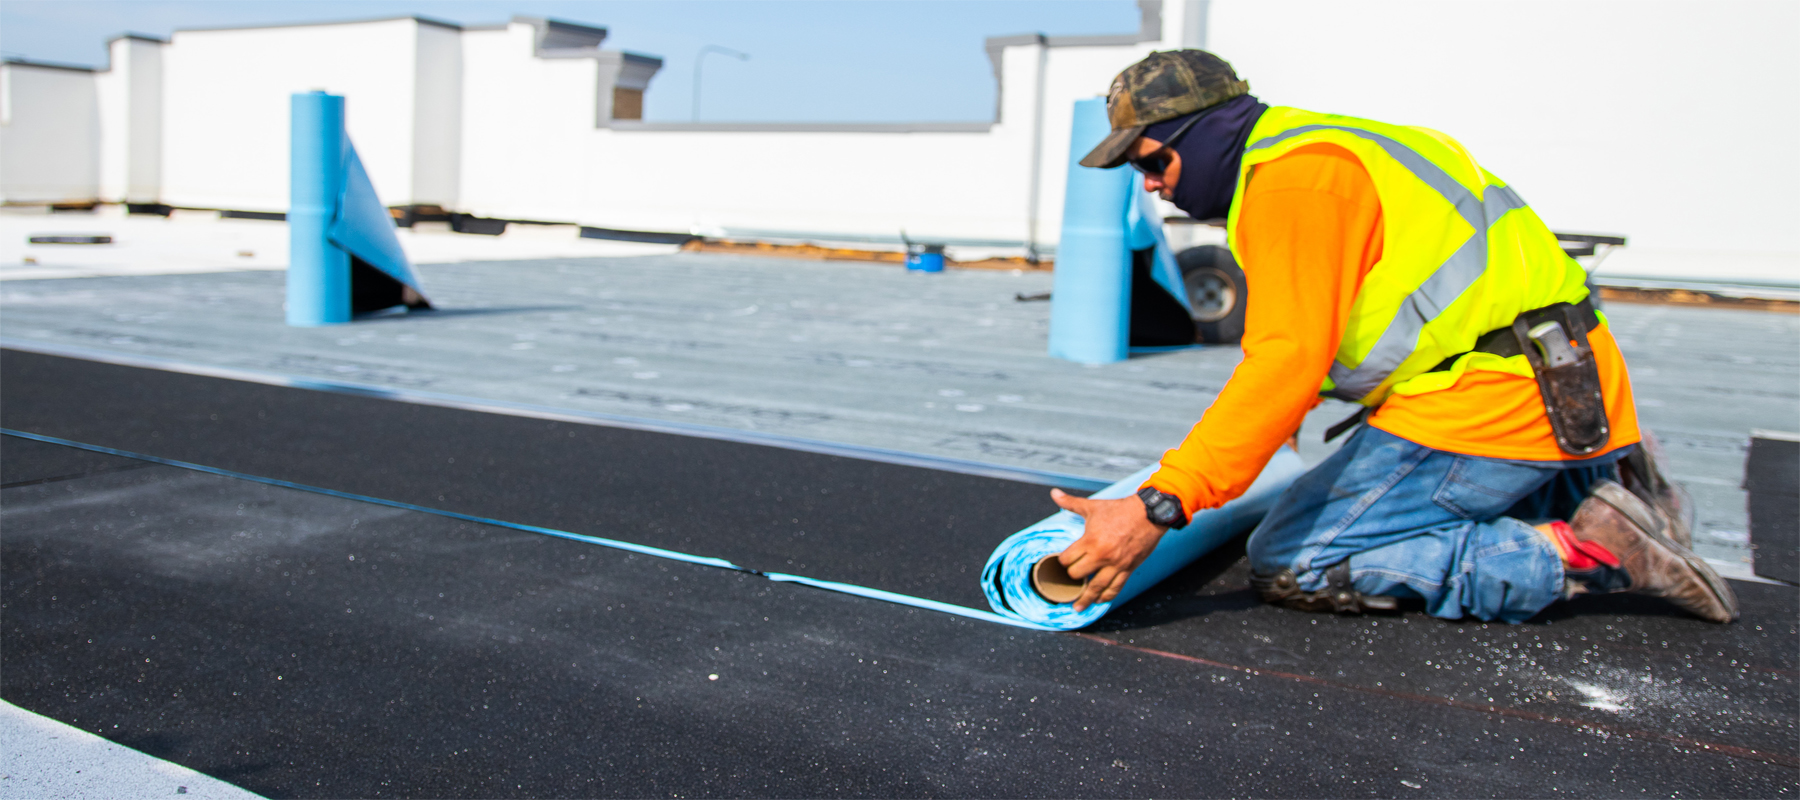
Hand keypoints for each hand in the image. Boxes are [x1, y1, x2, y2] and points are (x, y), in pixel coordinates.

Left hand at [1049, 488, 1168, 610]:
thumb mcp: (1093, 506)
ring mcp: (1116, 565)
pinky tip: (1099, 601)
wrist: (1148, 514)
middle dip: (1072, 576)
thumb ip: (1071, 503)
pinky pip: (1115, 588)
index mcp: (1090, 541)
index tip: (1063, 561)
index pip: (1068, 560)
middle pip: (1078, 575)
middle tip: (1071, 577)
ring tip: (1078, 607)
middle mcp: (1102, 556)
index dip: (1062, 561)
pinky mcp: (1128, 569)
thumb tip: (1054, 493)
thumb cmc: (1120, 509)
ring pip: (1096, 588)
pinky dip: (1106, 597)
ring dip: (1086, 599)